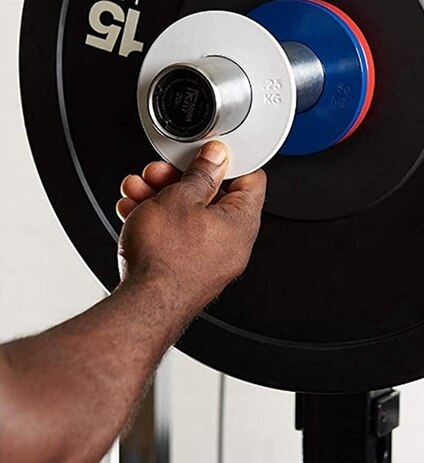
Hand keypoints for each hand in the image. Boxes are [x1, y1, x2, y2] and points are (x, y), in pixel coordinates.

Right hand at [117, 142, 266, 313]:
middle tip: (160, 172)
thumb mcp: (181, 198)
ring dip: (161, 197)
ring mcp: (208, 260)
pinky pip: (175, 237)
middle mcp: (231, 244)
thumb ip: (201, 173)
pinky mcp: (185, 272)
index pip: (251, 179)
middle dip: (180, 179)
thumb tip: (216, 157)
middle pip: (212, 197)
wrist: (139, 309)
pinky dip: (156, 222)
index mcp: (243, 222)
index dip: (228, 161)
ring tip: (139, 189)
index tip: (207, 153)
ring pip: (187, 216)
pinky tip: (133, 211)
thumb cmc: (164, 259)